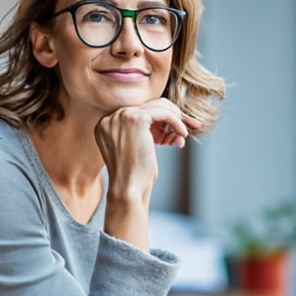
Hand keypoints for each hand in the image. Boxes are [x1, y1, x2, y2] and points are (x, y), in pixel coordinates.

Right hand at [94, 98, 198, 249]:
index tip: (175, 128)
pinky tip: (182, 134)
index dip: (159, 119)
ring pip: (158, 107)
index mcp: (106, 124)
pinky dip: (176, 122)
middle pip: (148, 106)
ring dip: (176, 119)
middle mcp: (111, 117)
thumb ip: (143, 131)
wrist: (128, 189)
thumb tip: (171, 117)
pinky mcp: (136, 119)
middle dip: (172, 115)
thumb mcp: (135, 148)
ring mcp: (122, 116)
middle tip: (189, 125)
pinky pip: (164, 113)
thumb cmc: (135, 175)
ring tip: (184, 133)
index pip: (139, 112)